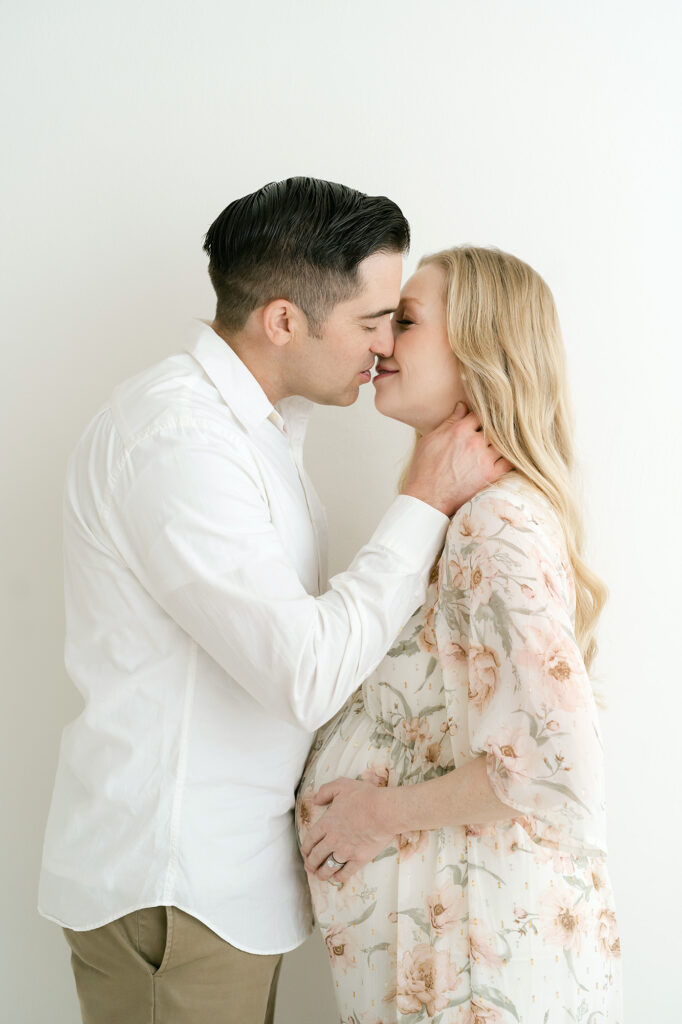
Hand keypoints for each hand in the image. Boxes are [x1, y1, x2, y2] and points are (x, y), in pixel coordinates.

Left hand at [299, 777, 395, 886]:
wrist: (384, 811)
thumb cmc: (364, 797)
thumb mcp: (341, 786)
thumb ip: (325, 791)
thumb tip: (315, 799)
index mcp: (327, 823)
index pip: (310, 839)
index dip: (305, 848)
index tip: (305, 852)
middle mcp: (333, 840)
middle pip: (316, 856)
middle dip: (310, 863)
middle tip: (309, 867)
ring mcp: (345, 851)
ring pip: (328, 867)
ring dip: (322, 873)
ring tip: (320, 876)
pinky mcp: (359, 859)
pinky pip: (345, 873)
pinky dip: (339, 877)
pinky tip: (337, 877)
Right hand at [402, 402, 512, 516]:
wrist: (427, 497)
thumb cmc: (425, 469)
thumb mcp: (431, 439)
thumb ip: (450, 421)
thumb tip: (462, 406)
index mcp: (459, 430)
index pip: (479, 414)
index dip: (481, 417)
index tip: (481, 421)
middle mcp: (474, 442)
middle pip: (494, 427)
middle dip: (494, 428)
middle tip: (493, 432)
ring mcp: (485, 458)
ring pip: (504, 443)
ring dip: (503, 443)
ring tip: (501, 444)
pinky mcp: (491, 475)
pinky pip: (509, 462)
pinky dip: (510, 458)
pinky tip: (507, 458)